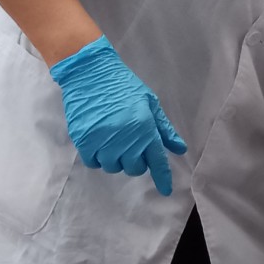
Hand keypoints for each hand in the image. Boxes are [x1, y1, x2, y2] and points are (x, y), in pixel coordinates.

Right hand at [47, 37, 188, 196]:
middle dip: (134, 160)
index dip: (163, 178)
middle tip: (129, 142)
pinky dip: (97, 156)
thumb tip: (179, 149)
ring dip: (114, 157)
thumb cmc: (122, 85)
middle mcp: (126, 139)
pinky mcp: (84, 143)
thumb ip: (163, 129)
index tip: (166, 190)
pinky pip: (94, 163)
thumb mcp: (148, 102)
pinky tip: (98, 140)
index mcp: (144, 128)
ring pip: (113, 167)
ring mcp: (104, 142)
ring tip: (111, 138)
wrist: (89, 73)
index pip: (157, 161)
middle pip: (134, 168)